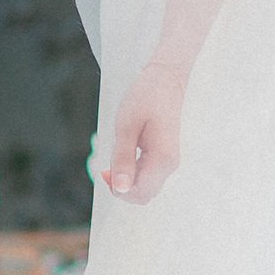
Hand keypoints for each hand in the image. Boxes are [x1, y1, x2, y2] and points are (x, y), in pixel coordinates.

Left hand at [105, 60, 184, 203]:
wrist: (165, 80)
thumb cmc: (145, 98)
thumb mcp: (126, 127)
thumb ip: (122, 159)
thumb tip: (120, 189)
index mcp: (162, 159)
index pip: (140, 193)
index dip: (118, 190)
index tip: (104, 171)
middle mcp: (170, 165)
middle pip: (143, 195)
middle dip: (122, 188)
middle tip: (106, 166)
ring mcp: (169, 162)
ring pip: (145, 187)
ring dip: (126, 180)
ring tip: (117, 153)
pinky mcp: (164, 158)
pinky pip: (147, 176)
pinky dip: (132, 173)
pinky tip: (125, 153)